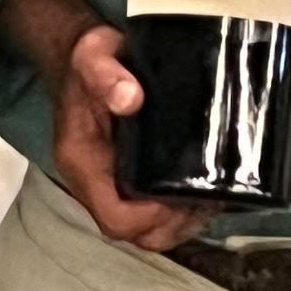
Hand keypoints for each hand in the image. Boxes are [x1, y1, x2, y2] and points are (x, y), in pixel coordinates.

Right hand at [0, 0, 205, 250]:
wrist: (79, 58)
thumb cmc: (88, 59)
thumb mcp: (94, 56)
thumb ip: (107, 75)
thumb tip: (130, 98)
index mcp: (82, 162)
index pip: (115, 217)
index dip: (151, 218)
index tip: (181, 194)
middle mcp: (92, 181)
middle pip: (133, 233)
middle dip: (173, 225)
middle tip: (206, 198)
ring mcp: (109, 183)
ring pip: (145, 230)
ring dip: (180, 222)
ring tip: (210, 196)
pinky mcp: (126, 178)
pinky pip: (151, 213)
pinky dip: (179, 211)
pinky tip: (203, 190)